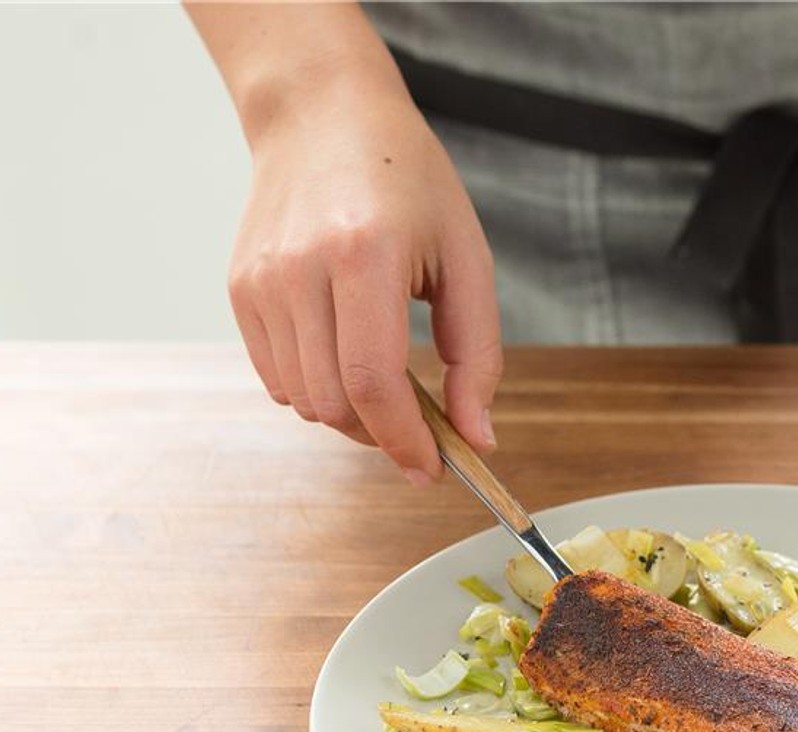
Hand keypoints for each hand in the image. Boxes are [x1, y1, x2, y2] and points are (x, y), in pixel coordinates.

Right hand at [228, 79, 499, 483]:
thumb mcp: (467, 259)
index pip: (372, 383)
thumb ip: (477, 355)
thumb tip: (477, 438)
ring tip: (389, 385)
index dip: (405, 441)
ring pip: (303, 402)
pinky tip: (347, 357)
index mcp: (363, 254)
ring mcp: (259, 282)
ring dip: (351, 416)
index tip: (433, 469)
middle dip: (384, 435)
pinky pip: (277, 379)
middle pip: (335, 403)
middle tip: (424, 429)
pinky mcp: (240, 290)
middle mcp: (298, 270)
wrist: (322, 116)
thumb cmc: (409, 183)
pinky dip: (318, 391)